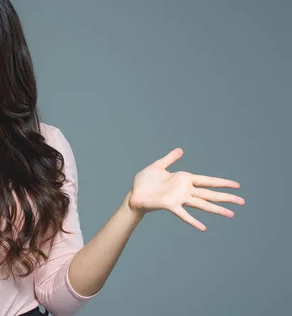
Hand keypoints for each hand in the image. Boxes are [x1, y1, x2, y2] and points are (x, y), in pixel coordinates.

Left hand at [128, 148, 244, 231]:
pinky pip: (184, 214)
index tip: (237, 185)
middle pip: (210, 194)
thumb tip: (180, 150)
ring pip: (202, 204)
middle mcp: (185, 190)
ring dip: (217, 209)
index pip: (207, 180)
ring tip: (232, 214)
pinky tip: (204, 228)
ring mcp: (179, 199)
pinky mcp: (171, 206)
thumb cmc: (145, 181)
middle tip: (243, 202)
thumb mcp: (158, 166)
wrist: (134, 193)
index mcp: (184, 179)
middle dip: (226, 197)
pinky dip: (193, 221)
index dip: (222, 182)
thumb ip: (170, 159)